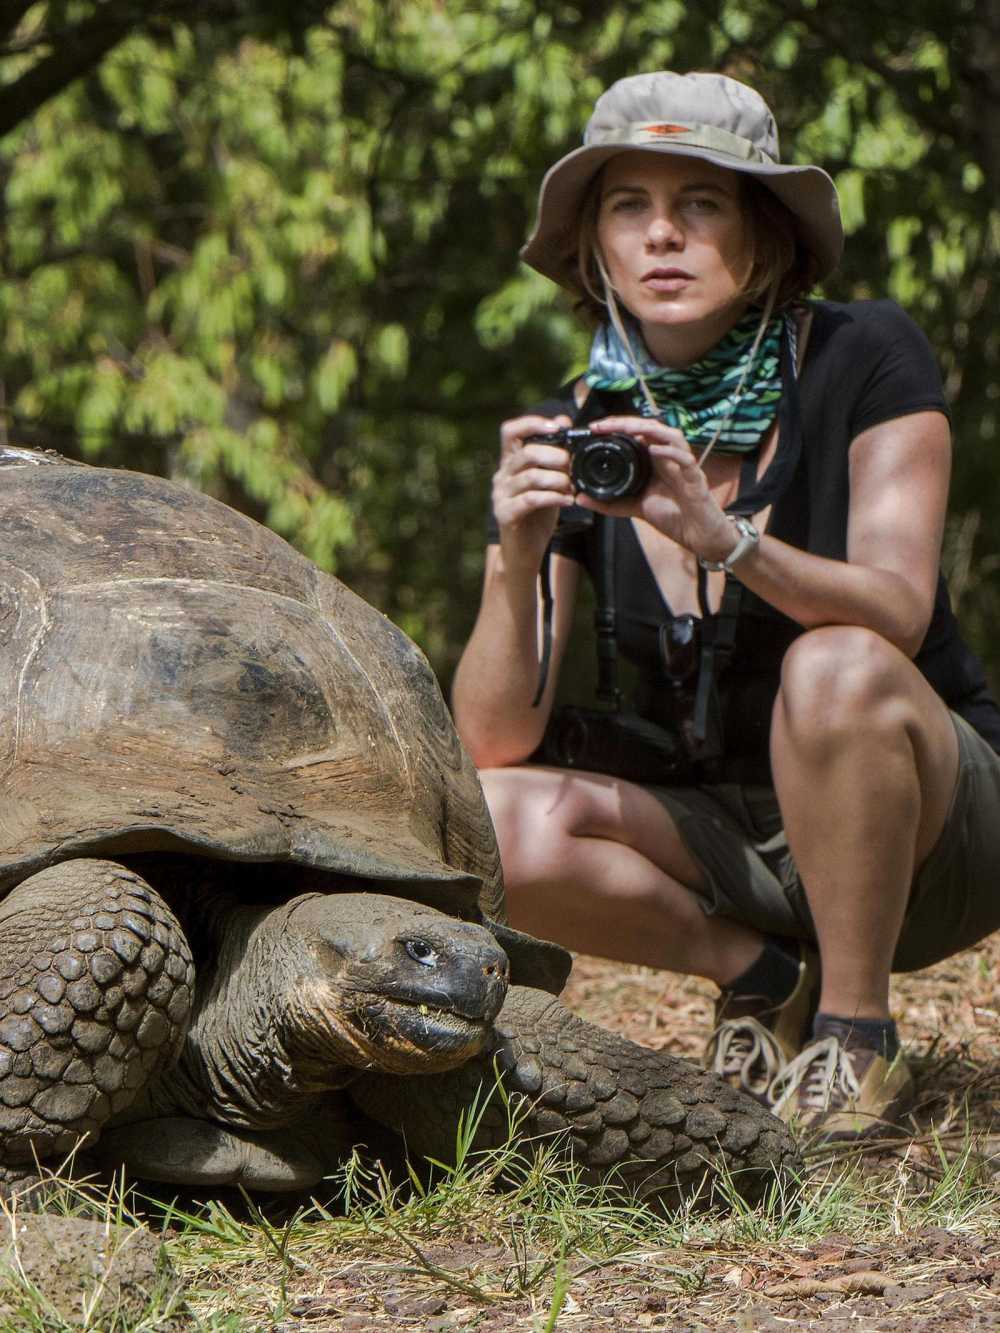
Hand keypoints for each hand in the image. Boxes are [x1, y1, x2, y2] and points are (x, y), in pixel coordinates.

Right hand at [492, 412, 574, 571]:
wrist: (524, 552)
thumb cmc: (537, 515)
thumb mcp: (548, 481)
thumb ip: (553, 453)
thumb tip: (563, 419)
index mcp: (510, 463)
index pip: (510, 430)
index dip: (532, 423)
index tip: (558, 427)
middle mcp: (501, 476)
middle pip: (526, 453)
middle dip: (555, 456)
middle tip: (572, 466)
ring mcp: (501, 495)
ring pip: (530, 476)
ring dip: (558, 479)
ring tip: (572, 487)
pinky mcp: (505, 514)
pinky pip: (531, 500)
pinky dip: (553, 498)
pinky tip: (568, 501)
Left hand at [575, 415, 737, 562]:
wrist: (697, 534)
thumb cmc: (672, 516)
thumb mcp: (633, 507)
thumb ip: (608, 503)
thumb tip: (580, 498)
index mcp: (654, 460)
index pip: (637, 433)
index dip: (618, 426)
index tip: (594, 428)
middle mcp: (668, 457)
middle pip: (651, 428)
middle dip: (627, 422)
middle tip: (604, 425)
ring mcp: (683, 465)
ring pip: (670, 435)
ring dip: (649, 429)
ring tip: (628, 428)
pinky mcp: (695, 477)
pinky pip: (685, 459)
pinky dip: (670, 452)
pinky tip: (654, 450)